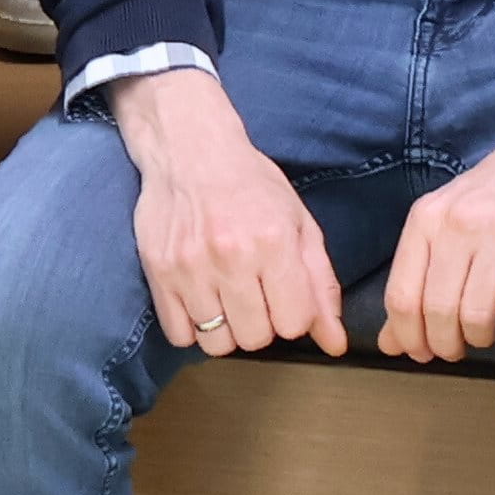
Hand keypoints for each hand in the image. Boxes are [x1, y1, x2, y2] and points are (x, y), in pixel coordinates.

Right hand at [112, 63, 346, 360]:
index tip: (284, 296)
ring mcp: (191, 267)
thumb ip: (321, 285)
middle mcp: (232, 256)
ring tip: (227, 298)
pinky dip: (192, 327)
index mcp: (274, 241)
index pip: (294, 324)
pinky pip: (179, 335)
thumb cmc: (250, 185)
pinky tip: (201, 299)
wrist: (189, 150)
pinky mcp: (158, 272)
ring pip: (217, 343)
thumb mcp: (298, 223)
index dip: (293, 316)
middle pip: (255, 339)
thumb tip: (336, 344)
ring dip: (227, 329)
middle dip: (261, 324)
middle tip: (255, 294)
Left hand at [377, 110, 494, 363]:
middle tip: (457, 348)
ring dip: (480, 337)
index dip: (408, 337)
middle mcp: (459, 223)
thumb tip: (390, 342)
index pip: (401, 297)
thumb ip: (417, 275)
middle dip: (445, 345)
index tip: (421, 351)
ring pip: (475, 314)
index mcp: (427, 217)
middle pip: (438, 312)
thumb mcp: (446, 220)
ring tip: (485, 330)